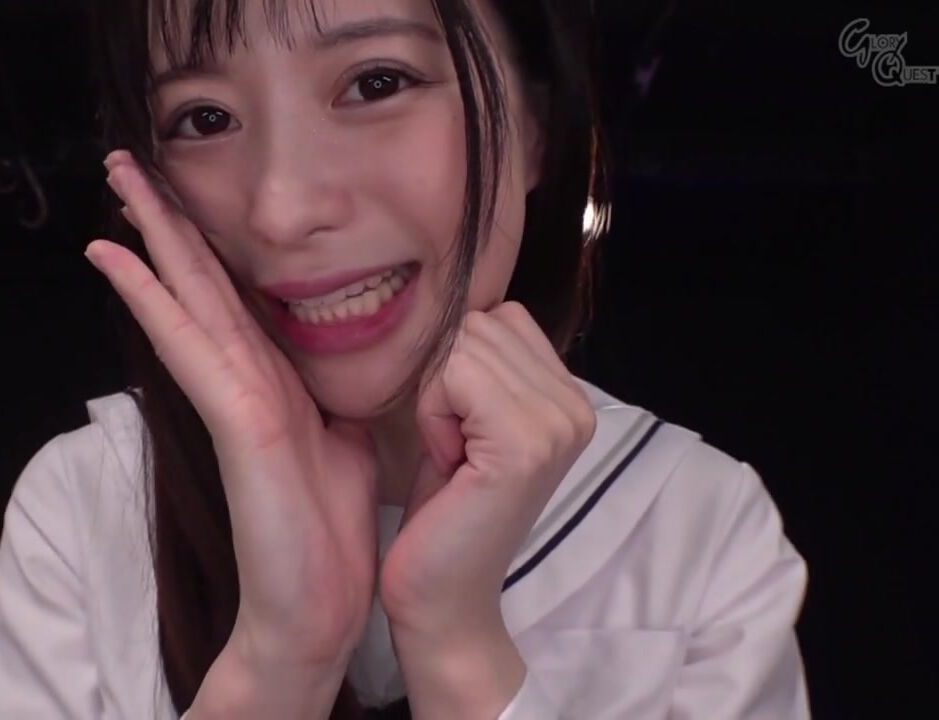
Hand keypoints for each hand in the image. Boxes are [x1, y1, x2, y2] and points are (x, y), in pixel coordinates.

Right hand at [87, 150, 380, 667]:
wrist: (319, 605)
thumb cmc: (327, 528)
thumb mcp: (343, 435)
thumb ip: (329, 391)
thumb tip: (342, 361)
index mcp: (271, 378)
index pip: (231, 294)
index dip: (203, 242)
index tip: (181, 192)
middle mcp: (244, 378)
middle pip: (198, 283)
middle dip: (164, 222)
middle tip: (127, 163)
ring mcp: (233, 397)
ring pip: (186, 299)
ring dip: (150, 240)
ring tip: (117, 184)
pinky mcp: (236, 420)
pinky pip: (191, 345)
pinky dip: (153, 300)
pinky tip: (120, 261)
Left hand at [378, 302, 596, 637]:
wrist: (443, 595)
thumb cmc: (445, 509)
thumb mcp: (469, 419)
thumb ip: (484, 364)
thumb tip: (459, 297)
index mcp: (571, 397)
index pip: (500, 316)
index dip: (458, 365)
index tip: (461, 429)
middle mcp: (577, 407)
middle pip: (478, 325)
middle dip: (444, 380)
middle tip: (454, 447)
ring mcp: (557, 425)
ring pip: (461, 346)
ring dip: (436, 398)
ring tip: (454, 455)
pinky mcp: (525, 444)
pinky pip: (453, 375)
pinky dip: (433, 414)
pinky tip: (450, 461)